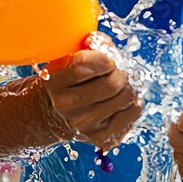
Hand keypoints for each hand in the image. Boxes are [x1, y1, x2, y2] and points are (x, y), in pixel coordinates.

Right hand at [40, 35, 141, 151]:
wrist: (48, 116)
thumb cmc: (63, 81)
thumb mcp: (64, 60)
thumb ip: (87, 46)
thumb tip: (104, 43)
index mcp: (54, 81)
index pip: (84, 64)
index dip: (103, 56)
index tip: (106, 57)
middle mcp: (66, 106)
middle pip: (112, 82)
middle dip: (120, 71)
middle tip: (117, 70)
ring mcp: (84, 125)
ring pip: (126, 97)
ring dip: (129, 85)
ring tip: (120, 83)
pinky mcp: (101, 138)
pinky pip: (133, 113)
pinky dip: (135, 102)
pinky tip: (124, 99)